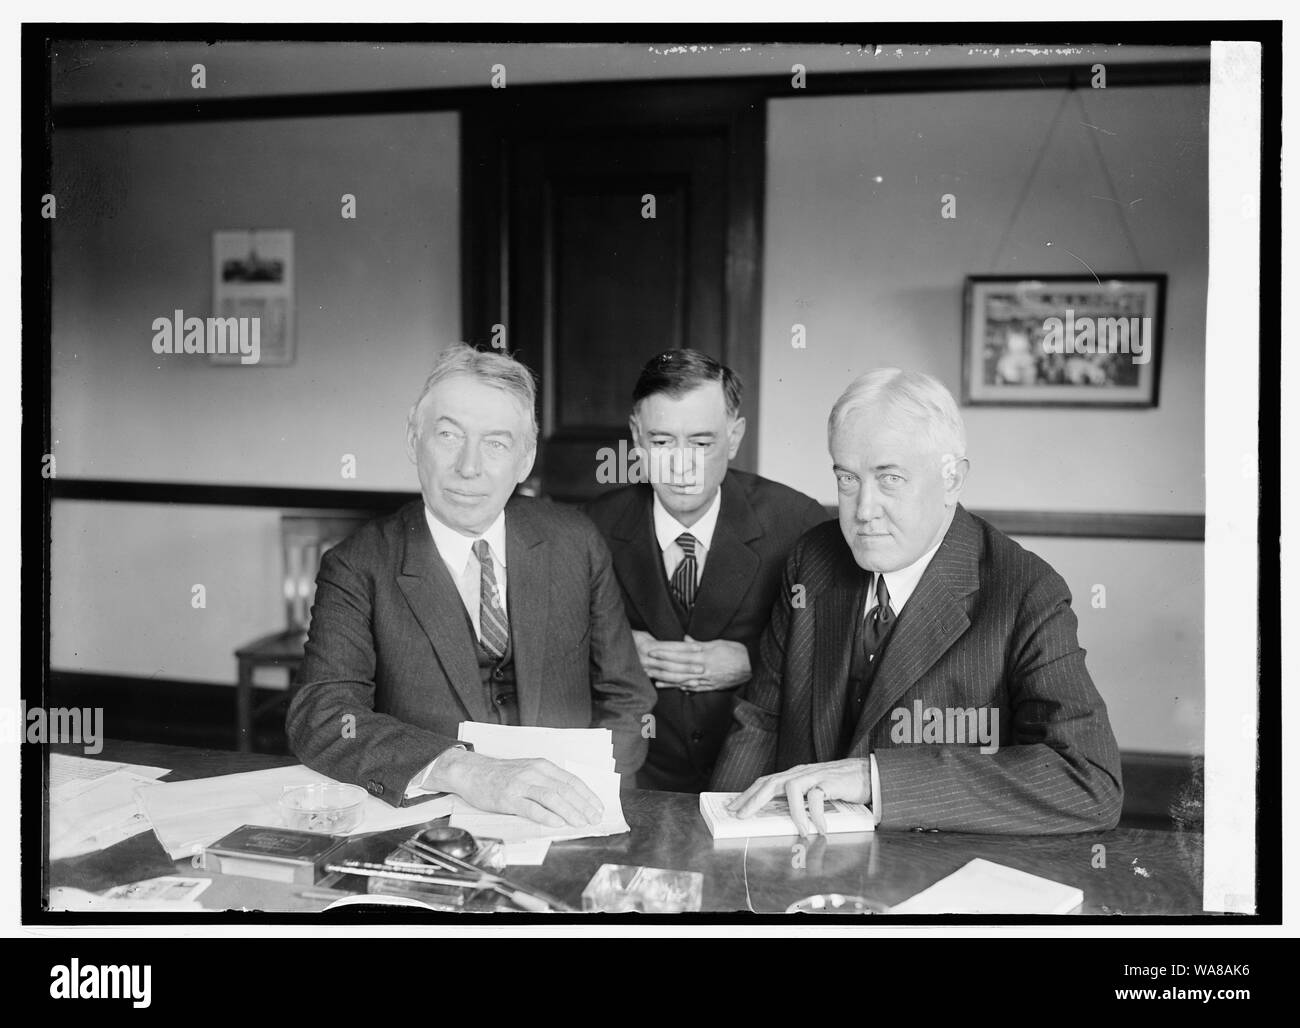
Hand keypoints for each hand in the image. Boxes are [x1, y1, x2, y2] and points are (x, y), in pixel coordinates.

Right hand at [431, 749, 603, 828]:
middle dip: (583, 806)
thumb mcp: (528, 770)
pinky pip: (531, 808)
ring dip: (570, 812)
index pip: (571, 780)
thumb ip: (547, 781)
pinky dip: (546, 816)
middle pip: (565, 790)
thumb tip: (571, 800)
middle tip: (594, 819)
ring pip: (552, 797)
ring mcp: (520, 784)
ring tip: (581, 823)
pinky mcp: (508, 798)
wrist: (472, 771)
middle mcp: (534, 772)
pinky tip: (557, 823)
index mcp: (542, 766)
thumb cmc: (501, 774)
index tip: (598, 808)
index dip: (587, 795)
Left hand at [640, 636, 750, 691]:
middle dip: (663, 664)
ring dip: (669, 679)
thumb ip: (700, 643)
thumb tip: (685, 640)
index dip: (666, 651)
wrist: (753, 666)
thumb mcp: (719, 643)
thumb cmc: (737, 652)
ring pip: (684, 678)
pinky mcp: (711, 686)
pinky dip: (682, 688)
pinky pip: (694, 688)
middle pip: (679, 665)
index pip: (681, 651)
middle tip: (649, 662)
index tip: (654, 650)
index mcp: (705, 653)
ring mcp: (707, 678)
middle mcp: (704, 666)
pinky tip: (672, 688)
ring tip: (655, 679)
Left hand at [725, 759, 871, 836]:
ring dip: (791, 811)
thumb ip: (799, 802)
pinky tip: (819, 828)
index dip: (749, 793)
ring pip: (791, 787)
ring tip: (795, 830)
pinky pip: (817, 797)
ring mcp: (815, 775)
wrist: (868, 774)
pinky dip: (815, 814)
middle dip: (753, 799)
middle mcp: (801, 773)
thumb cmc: (840, 786)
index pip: (766, 782)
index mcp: (795, 775)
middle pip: (770, 782)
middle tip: (741, 815)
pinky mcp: (830, 781)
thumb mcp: (815, 792)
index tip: (734, 807)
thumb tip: (782, 820)